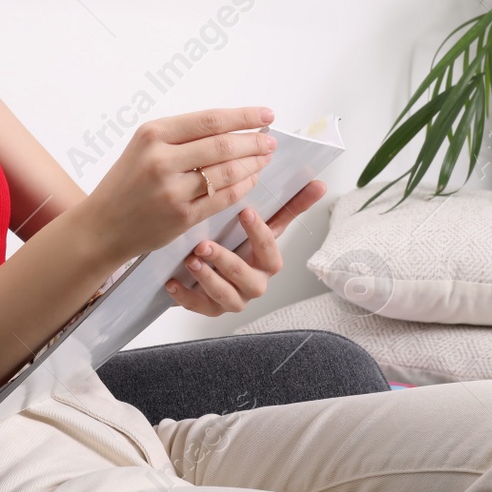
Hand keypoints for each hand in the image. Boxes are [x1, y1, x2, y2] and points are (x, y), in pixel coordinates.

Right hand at [80, 107, 278, 262]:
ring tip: (264, 159)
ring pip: (227, 172)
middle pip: (223, 145)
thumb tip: (231, 124)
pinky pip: (223, 198)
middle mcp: (161, 159)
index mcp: (153, 133)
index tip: (266, 115)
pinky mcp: (181, 216)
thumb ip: (181, 135)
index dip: (244, 116)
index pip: (210, 120)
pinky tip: (251, 180)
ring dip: (252, 164)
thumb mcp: (144, 146)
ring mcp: (172, 190)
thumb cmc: (127, 181)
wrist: (103, 224)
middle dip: (254, 142)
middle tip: (270, 141)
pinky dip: (242, 187)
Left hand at [163, 179, 328, 315]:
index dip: (260, 234)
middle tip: (205, 245)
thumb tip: (320, 183)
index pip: (270, 252)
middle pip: (247, 278)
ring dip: (207, 279)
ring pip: (224, 296)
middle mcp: (253, 283)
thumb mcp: (263, 224)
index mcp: (267, 262)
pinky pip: (198, 307)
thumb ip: (290, 206)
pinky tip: (172, 282)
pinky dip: (185, 296)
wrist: (212, 265)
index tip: (245, 212)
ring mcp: (232, 299)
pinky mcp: (209, 308)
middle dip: (227, 262)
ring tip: (190, 260)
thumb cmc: (240, 241)